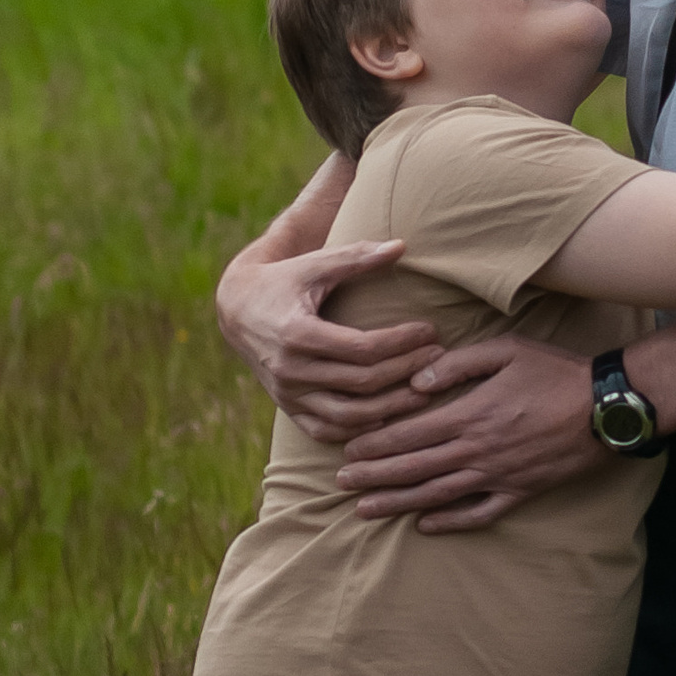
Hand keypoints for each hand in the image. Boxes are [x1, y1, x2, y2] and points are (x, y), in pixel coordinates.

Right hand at [215, 236, 439, 438]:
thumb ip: (356, 258)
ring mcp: (287, 393)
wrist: (237, 309)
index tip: (430, 331)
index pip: (362, 349)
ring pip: (349, 415)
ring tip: (425, 390)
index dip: (402, 343)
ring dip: (392, 406)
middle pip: (362, 382)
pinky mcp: (288, 407)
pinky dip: (360, 428)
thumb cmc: (283, 281)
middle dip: (406, 370)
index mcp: (297, 333)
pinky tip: (389, 413)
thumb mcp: (315, 264)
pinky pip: (328, 430)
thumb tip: (401, 246)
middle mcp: (290, 369)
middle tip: (438, 356)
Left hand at [337, 336, 598, 529]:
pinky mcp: (520, 492)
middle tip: (341, 484)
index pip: (410, 434)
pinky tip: (425, 526)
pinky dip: (450, 522)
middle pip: (414, 468)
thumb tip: (418, 380)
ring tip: (366, 510)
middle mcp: (478, 450)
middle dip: (374, 477)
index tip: (347, 452)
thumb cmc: (557, 372)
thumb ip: (459, 363)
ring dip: (398, 503)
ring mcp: (498, 475)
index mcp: (471, 414)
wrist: (607, 408)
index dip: (375, 445)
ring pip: (437, 495)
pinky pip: (479, 513)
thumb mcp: (507, 351)